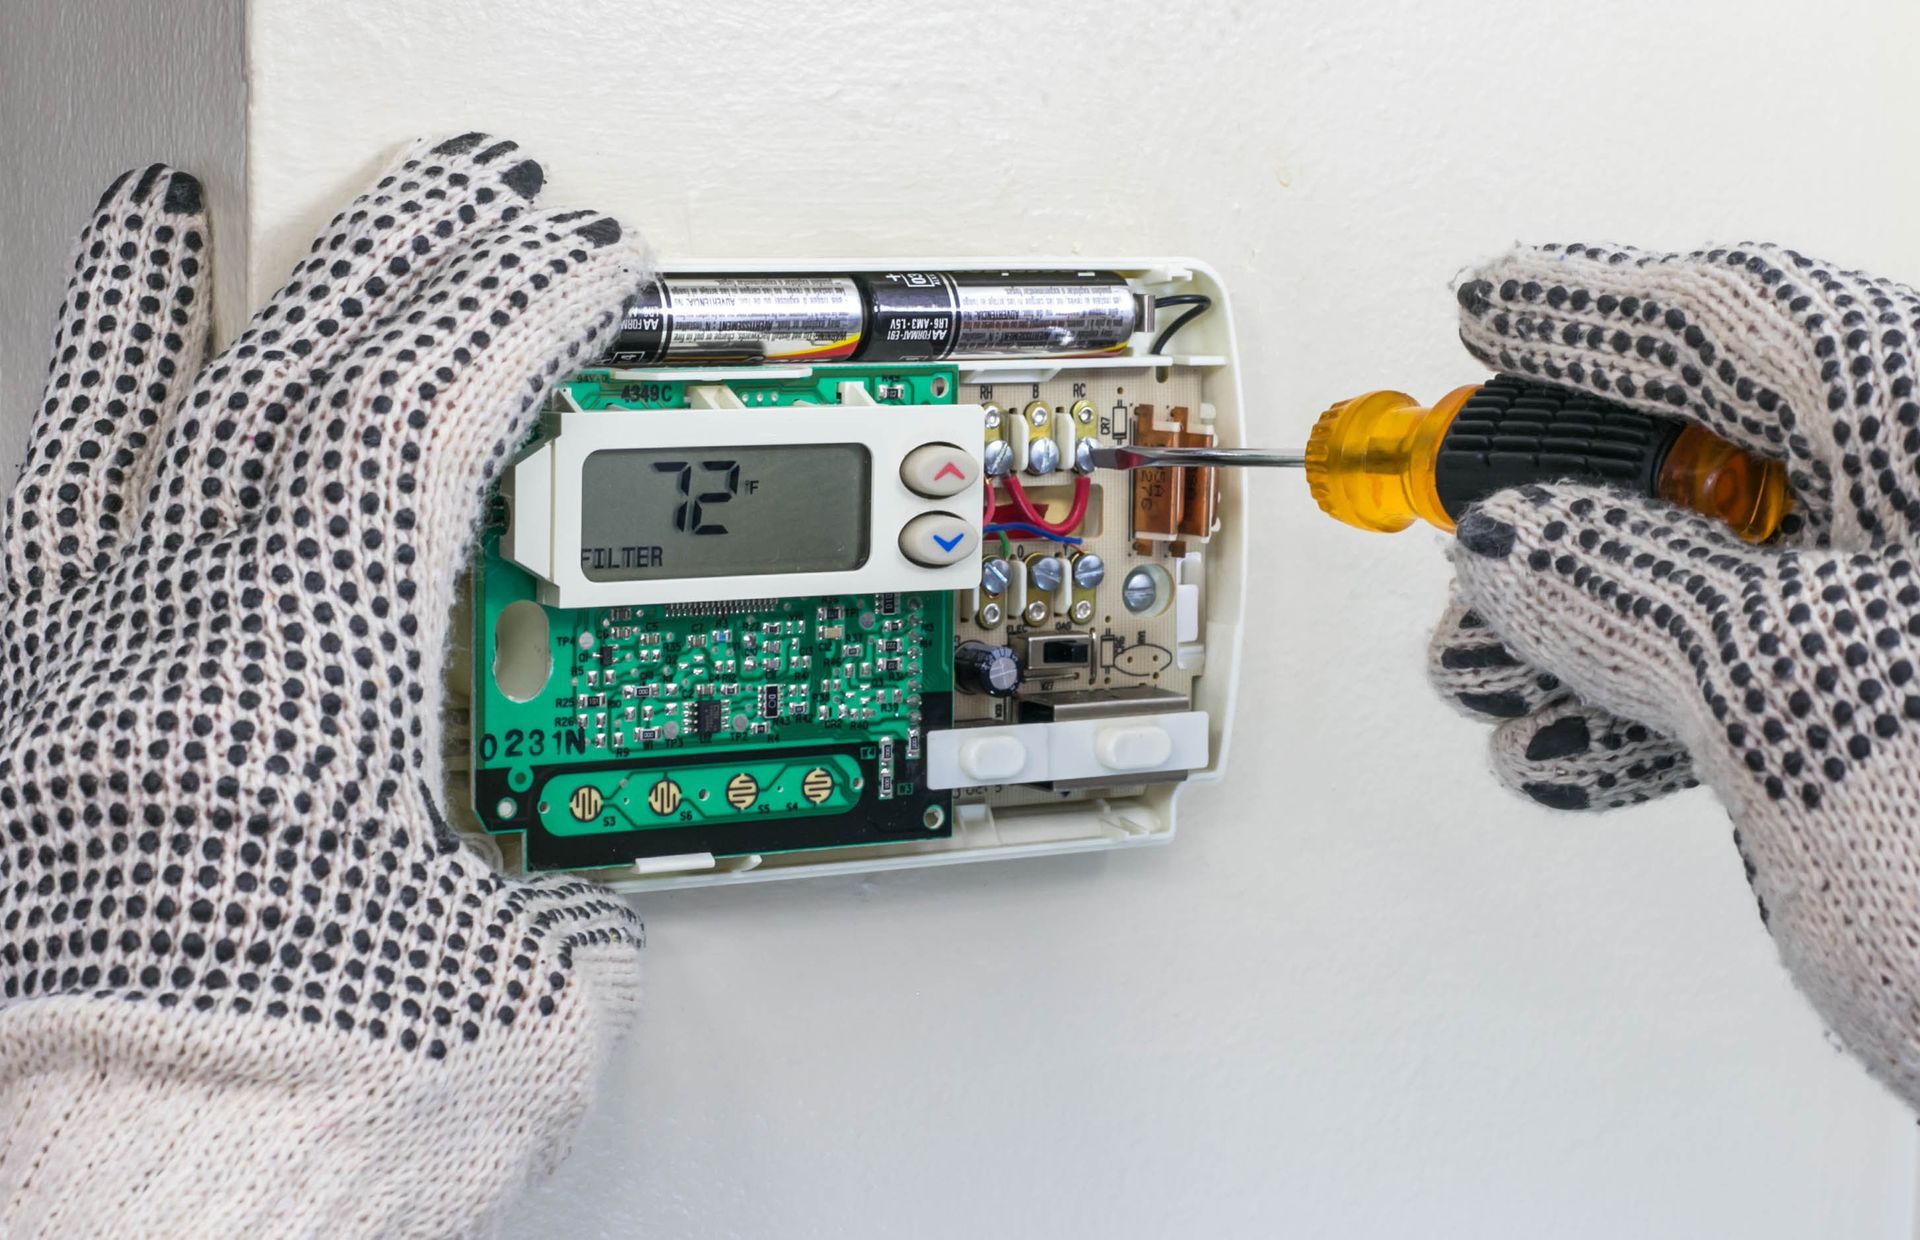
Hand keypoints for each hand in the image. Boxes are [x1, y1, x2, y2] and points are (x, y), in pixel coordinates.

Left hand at [0, 135, 647, 1234]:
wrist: (115, 1210)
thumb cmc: (296, 1106)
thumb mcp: (510, 999)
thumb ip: (534, 913)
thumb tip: (530, 922)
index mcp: (308, 678)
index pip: (419, 417)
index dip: (505, 305)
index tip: (573, 251)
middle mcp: (164, 647)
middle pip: (285, 382)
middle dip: (390, 257)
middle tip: (457, 187)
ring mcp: (61, 690)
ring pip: (98, 444)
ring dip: (150, 313)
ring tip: (167, 221)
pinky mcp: (3, 762)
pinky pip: (18, 568)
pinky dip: (46, 483)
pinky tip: (57, 451)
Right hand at [1429, 242, 1919, 1104]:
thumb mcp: (1795, 695)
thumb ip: (1634, 592)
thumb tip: (1516, 537)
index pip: (1767, 326)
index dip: (1602, 309)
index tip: (1492, 304)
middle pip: (1738, 462)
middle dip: (1571, 504)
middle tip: (1461, 519)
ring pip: (1733, 587)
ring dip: (1584, 630)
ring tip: (1478, 670)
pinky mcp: (1914, 736)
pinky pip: (1763, 685)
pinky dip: (1652, 712)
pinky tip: (1562, 748)